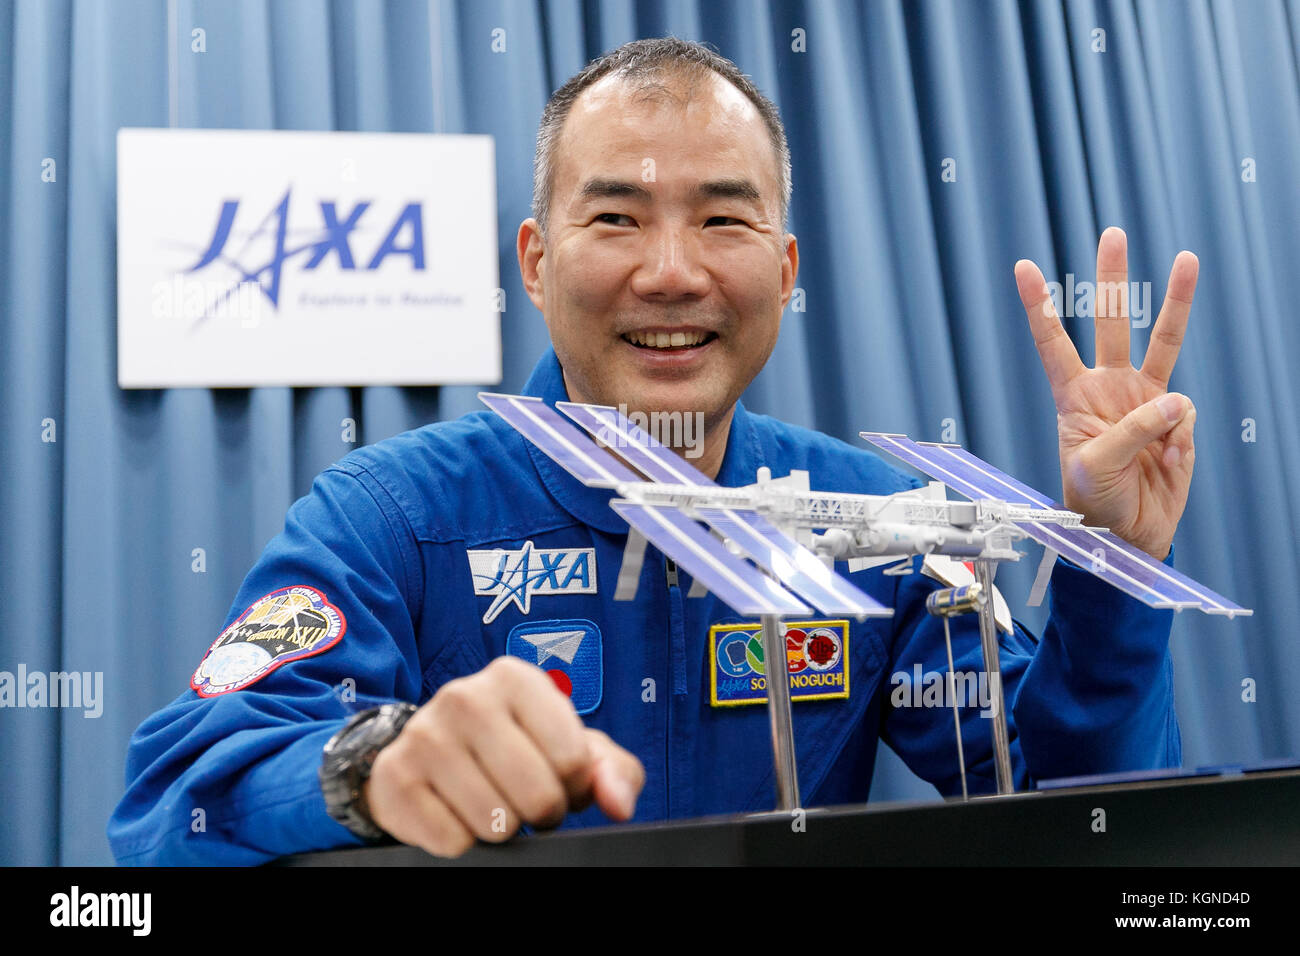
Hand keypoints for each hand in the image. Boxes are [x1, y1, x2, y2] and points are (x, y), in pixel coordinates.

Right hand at [364, 656, 644, 857]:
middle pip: (536, 795)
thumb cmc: (511, 747)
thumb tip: (618, 803)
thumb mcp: (567, 746)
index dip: (574, 788)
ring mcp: (425, 735)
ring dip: (501, 829)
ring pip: (495, 823)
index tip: (558, 780)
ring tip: (491, 802)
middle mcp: (465, 696)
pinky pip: (451, 842)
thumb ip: (611, 770)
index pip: (573, 760)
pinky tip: (455, 811)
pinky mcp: (395, 776)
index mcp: (515, 679)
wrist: (424, 754)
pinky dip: (461, 840)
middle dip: (541, 813)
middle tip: (525, 800)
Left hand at [1014, 227, 1196, 559]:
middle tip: (1111, 233)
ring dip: (1176, 301)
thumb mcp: (1096, 466)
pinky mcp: (1177, 422)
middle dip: (1112, 278)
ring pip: (1163, 341)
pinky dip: (1179, 437)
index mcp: (1075, 397)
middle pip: (1113, 323)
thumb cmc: (1094, 503)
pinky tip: (1165, 461)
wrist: (1127, 535)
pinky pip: (1185, 415)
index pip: (1053, 343)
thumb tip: (1176, 401)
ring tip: (1187, 259)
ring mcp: (1146, 402)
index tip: (1024, 267)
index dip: (1040, 307)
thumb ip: (1133, 430)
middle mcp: (1110, 389)